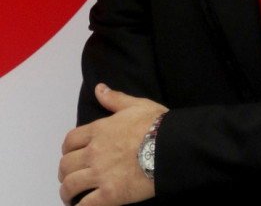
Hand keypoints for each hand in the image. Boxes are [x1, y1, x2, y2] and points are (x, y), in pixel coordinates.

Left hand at [59, 83, 168, 205]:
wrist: (171, 146)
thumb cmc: (156, 124)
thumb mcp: (137, 105)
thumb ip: (115, 99)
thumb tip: (99, 89)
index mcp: (99, 130)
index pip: (69, 142)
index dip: (67, 150)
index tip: (72, 155)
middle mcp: (94, 152)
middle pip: (65, 166)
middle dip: (65, 172)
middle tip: (72, 176)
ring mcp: (100, 175)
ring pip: (69, 186)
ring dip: (68, 192)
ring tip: (73, 196)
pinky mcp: (109, 195)